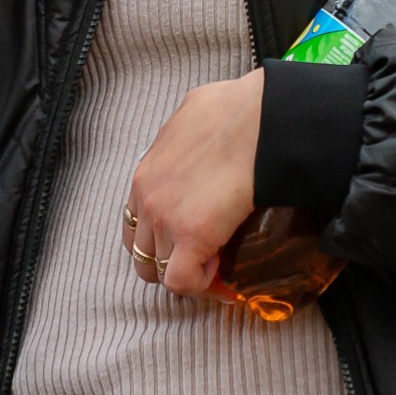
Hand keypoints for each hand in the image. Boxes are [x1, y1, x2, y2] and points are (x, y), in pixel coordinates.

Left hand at [123, 72, 264, 298]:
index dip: (161, 238)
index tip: (185, 240)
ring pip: (161, 270)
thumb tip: (199, 130)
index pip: (136, 223)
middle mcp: (147, 198)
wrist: (259, 118)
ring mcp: (166, 218)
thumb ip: (185, 135)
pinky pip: (182, 281)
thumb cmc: (237, 109)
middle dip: (170, 260)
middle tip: (200, 257)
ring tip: (215, 262)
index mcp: (146, 172)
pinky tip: (221, 270)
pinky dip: (200, 284)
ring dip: (187, 269)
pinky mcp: (192, 235)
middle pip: (142, 252)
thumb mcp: (193, 114)